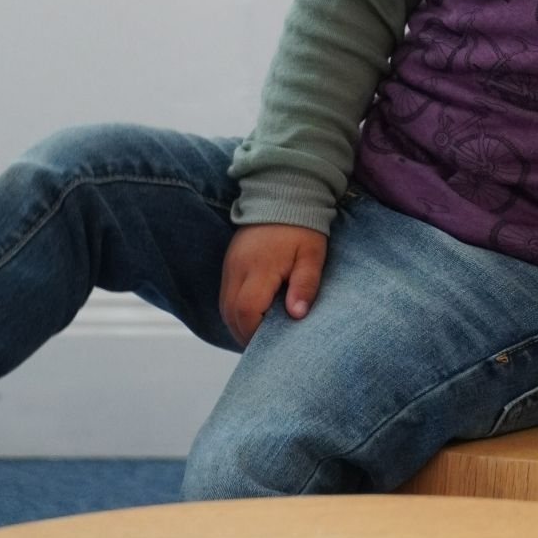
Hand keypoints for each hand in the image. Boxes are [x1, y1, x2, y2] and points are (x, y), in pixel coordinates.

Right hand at [219, 223, 327, 346]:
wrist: (283, 193)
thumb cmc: (302, 227)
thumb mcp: (312, 255)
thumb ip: (305, 284)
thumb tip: (296, 315)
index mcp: (259, 268)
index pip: (246, 311)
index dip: (256, 332)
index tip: (273, 341)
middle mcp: (237, 269)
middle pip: (230, 314)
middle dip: (245, 334)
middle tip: (267, 344)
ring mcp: (230, 266)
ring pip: (224, 307)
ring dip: (239, 324)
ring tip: (261, 333)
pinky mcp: (229, 263)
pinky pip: (226, 296)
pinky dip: (236, 311)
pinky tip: (254, 315)